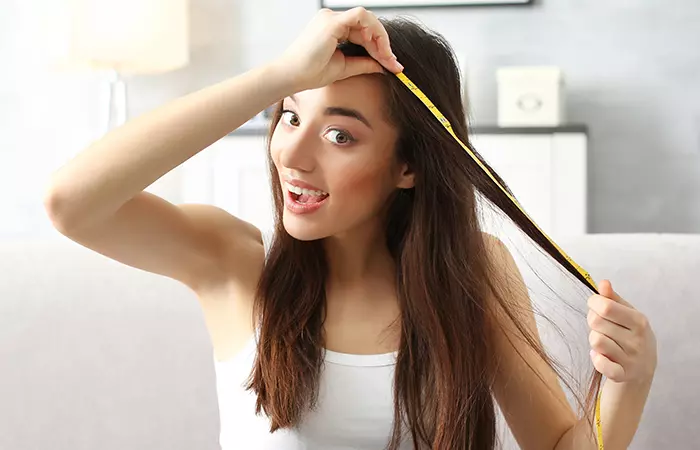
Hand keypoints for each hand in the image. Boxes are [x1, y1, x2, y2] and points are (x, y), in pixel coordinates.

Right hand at [272, 7, 403, 91]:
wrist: (292, 77)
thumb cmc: (310, 72)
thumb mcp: (344, 67)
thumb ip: (363, 63)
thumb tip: (382, 65)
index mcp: (332, 29)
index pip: (363, 32)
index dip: (379, 47)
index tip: (391, 64)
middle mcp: (331, 19)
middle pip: (367, 25)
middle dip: (383, 44)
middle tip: (393, 63)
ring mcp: (331, 18)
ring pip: (367, 18)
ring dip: (380, 38)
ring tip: (385, 57)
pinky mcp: (332, 22)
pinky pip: (361, 17)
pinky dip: (372, 30)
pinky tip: (376, 46)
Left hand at [587, 280, 656, 383]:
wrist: (643, 368)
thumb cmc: (631, 335)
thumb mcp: (627, 314)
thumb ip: (613, 298)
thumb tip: (603, 283)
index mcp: (638, 321)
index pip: (605, 306)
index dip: (593, 303)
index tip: (596, 306)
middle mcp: (636, 340)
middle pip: (596, 322)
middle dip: (593, 321)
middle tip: (601, 326)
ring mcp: (630, 359)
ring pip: (595, 340)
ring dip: (594, 339)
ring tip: (604, 341)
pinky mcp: (621, 374)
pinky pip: (599, 363)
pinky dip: (595, 358)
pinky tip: (601, 356)